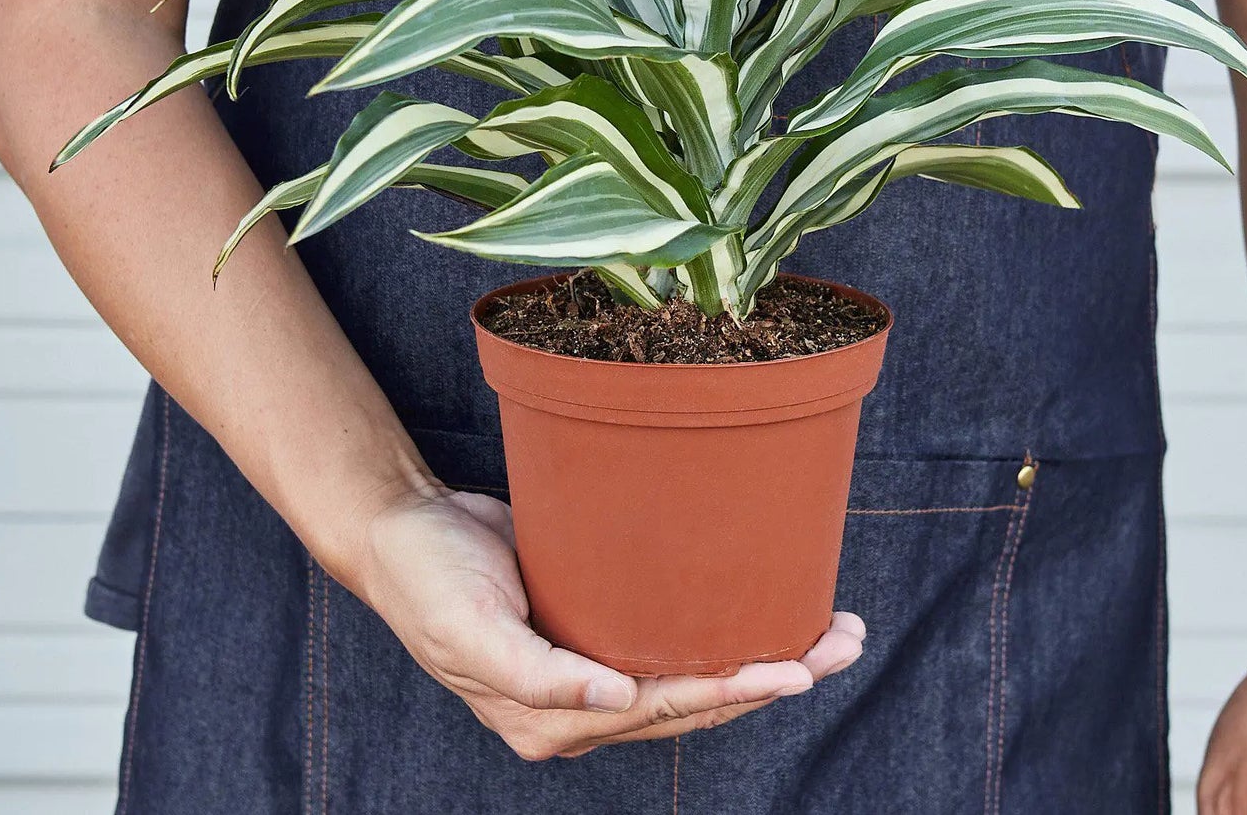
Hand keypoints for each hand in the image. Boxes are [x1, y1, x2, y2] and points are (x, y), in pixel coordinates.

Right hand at [354, 485, 865, 760]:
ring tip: (832, 630)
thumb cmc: (428, 579)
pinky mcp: (593, 619)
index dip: (729, 692)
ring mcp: (591, 662)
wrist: (402, 529)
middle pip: (695, 698)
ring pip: (693, 669)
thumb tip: (615, 702)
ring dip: (762, 653)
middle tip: (843, 643)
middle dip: (773, 675)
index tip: (792, 670)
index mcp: (554, 716)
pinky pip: (668, 633)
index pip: (662, 710)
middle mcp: (584, 701)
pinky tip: (761, 604)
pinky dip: (719, 625)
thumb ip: (538, 676)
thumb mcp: (469, 627)